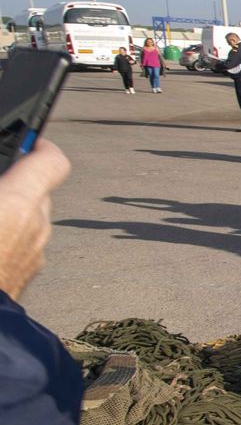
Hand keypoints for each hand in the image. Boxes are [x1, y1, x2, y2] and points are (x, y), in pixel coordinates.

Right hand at [0, 139, 70, 300]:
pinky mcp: (23, 281)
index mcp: (17, 204)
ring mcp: (33, 259)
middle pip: (34, 193)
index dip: (38, 147)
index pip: (51, 161)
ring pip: (25, 224)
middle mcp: (36, 229)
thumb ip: (1, 190)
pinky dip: (1, 242)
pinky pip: (17, 249)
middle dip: (9, 187)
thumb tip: (4, 192)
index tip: (23, 143)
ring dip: (3, 216)